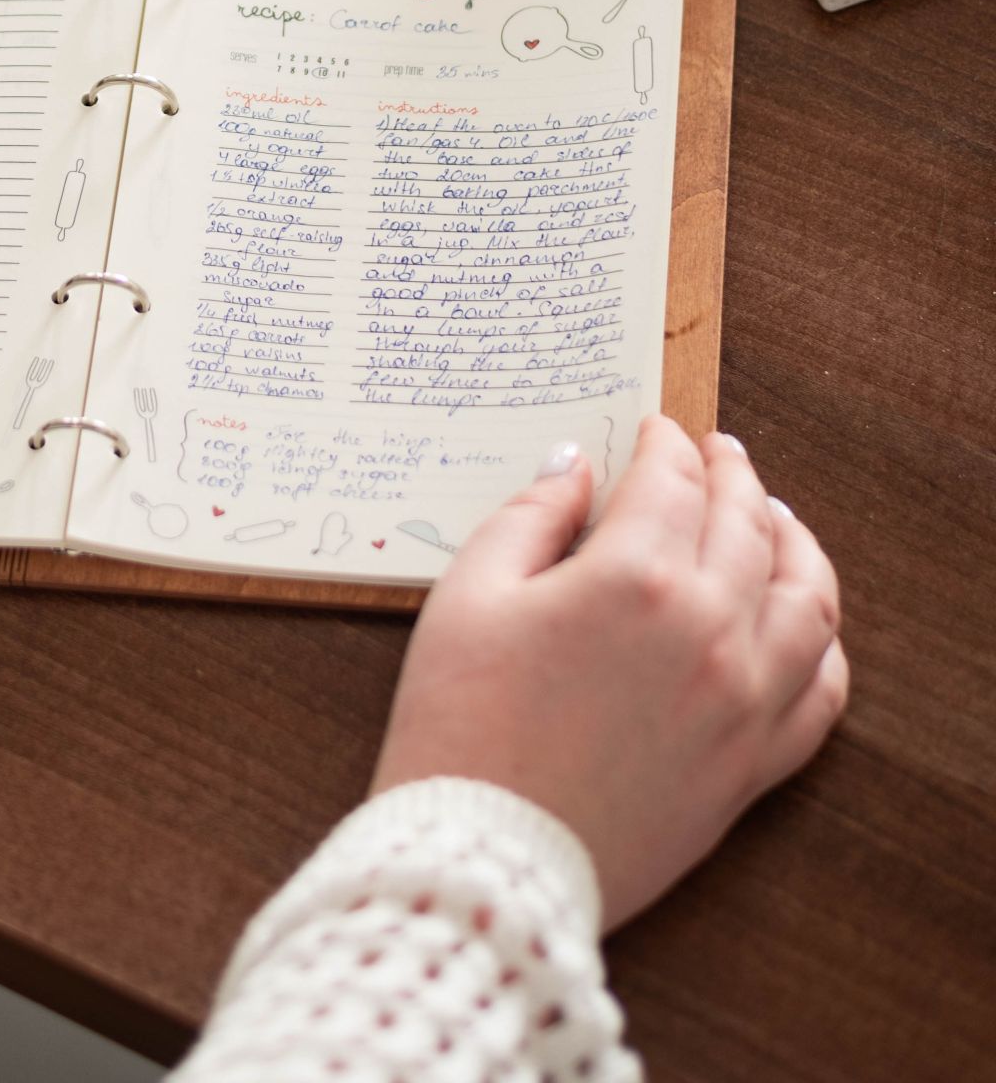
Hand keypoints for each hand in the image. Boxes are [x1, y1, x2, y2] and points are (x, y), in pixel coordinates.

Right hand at [370, 415, 846, 929]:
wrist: (487, 854)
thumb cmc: (460, 719)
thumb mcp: (469, 594)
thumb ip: (529, 517)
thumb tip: (572, 469)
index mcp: (634, 578)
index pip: (672, 482)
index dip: (665, 444)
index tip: (655, 430)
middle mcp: (709, 631)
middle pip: (745, 526)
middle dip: (731, 476)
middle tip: (717, 452)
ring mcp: (745, 702)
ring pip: (807, 599)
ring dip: (794, 543)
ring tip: (775, 517)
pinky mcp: (754, 764)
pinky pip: (822, 690)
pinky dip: (823, 640)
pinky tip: (804, 617)